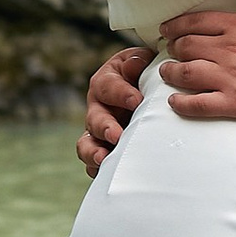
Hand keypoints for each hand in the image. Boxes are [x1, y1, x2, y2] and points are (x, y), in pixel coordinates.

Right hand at [78, 41, 148, 175]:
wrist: (148, 89)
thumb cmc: (146, 73)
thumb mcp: (143, 61)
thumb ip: (138, 62)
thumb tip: (135, 65)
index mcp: (105, 82)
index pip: (108, 86)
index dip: (120, 93)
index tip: (136, 100)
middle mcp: (98, 107)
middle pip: (94, 118)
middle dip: (105, 127)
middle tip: (117, 135)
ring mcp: (99, 131)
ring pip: (87, 144)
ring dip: (94, 152)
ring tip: (104, 160)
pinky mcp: (104, 149)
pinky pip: (94, 164)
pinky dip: (98, 170)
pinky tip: (106, 175)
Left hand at [159, 0, 235, 128]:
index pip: (196, 22)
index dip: (177, 26)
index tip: (168, 29)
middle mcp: (229, 50)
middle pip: (186, 46)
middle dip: (174, 48)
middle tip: (171, 50)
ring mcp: (230, 78)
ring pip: (186, 73)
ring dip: (171, 73)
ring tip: (168, 72)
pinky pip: (199, 104)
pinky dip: (182, 103)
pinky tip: (176, 101)